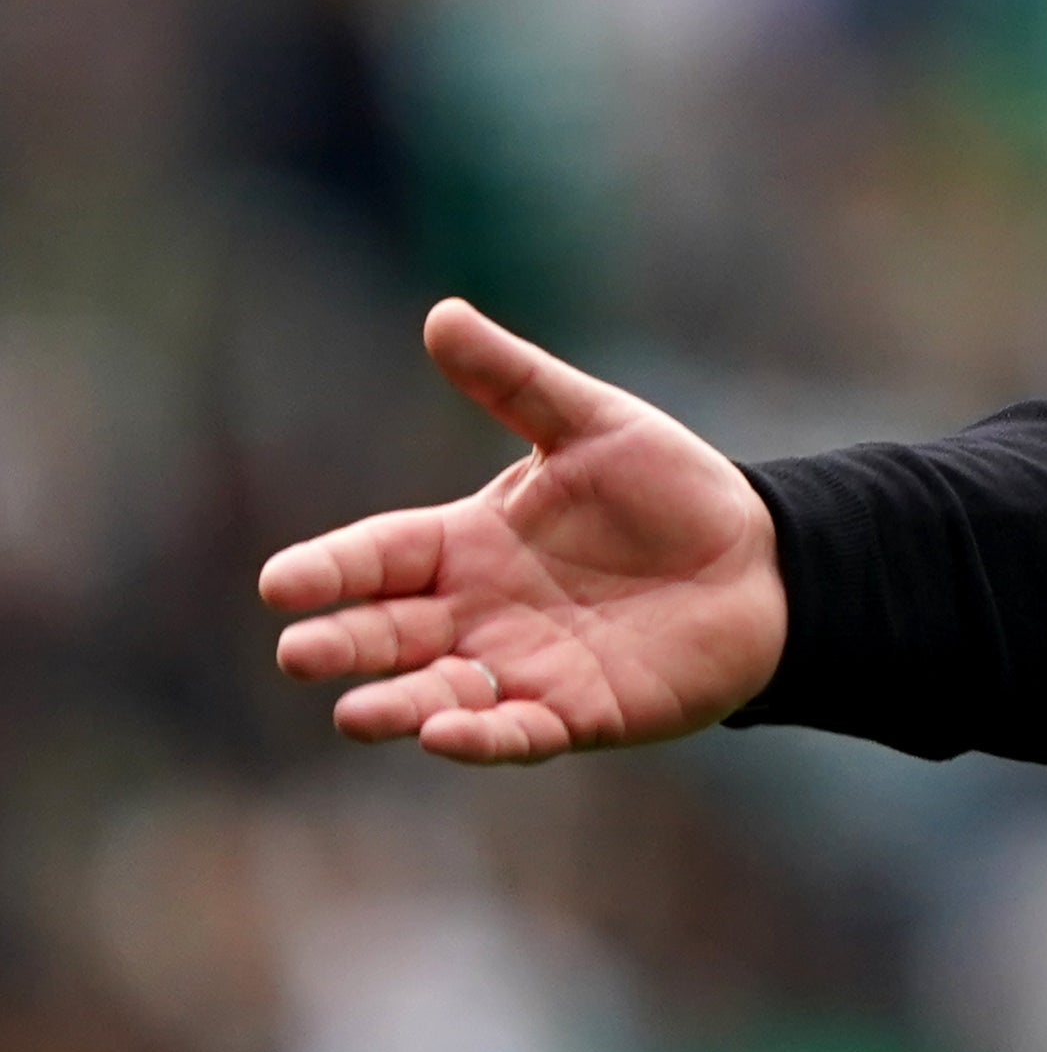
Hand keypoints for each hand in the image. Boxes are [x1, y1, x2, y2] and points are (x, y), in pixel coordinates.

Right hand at [258, 301, 787, 761]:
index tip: (279, 583)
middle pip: (387, 633)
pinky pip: (518, 733)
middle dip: (341, 643)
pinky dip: (483, 737)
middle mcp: (477, 612)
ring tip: (355, 716)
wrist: (762, 561)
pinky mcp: (577, 713)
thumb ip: (514, 381)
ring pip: (438, 693)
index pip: (379, 555)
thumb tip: (443, 314)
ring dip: (398, 706)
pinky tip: (450, 736)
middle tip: (298, 654)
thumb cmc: (672, 490)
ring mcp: (521, 668)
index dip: (330, 570)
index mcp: (468, 542)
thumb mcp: (591, 424)